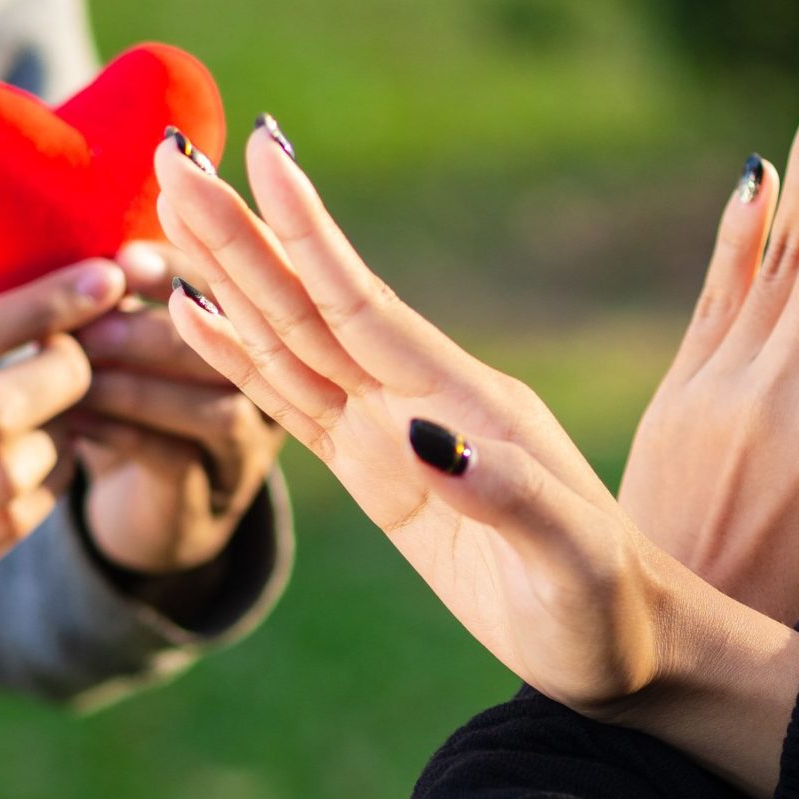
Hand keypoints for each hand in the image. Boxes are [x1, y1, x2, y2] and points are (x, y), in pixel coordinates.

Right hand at [0, 260, 124, 683]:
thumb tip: (8, 284)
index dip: (39, 306)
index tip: (99, 278)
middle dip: (64, 370)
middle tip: (85, 348)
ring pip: (16, 474)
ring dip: (60, 432)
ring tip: (60, 408)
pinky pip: (11, 527)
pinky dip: (43, 484)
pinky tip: (43, 459)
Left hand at [70, 240, 285, 575]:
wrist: (146, 500)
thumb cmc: (132, 388)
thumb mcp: (130, 328)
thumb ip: (122, 286)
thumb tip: (75, 241)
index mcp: (263, 321)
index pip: (245, 284)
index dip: (187, 264)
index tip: (123, 259)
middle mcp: (278, 384)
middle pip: (241, 347)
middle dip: (157, 327)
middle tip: (90, 321)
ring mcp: (251, 446)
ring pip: (217, 409)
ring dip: (137, 383)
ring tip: (76, 368)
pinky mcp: (213, 498)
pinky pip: (179, 461)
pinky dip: (120, 433)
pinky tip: (71, 419)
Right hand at [153, 122, 798, 798]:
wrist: (624, 646)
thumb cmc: (607, 609)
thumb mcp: (570, 560)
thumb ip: (504, 495)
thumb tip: (418, 439)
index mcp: (465, 402)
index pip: (364, 305)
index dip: (307, 235)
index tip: (263, 152)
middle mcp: (421, 399)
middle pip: (310, 303)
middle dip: (241, 233)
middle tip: (174, 155)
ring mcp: (394, 430)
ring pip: (292, 338)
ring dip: (231, 275)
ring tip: (175, 206)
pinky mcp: (376, 471)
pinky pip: (294, 402)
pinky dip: (240, 356)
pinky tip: (199, 315)